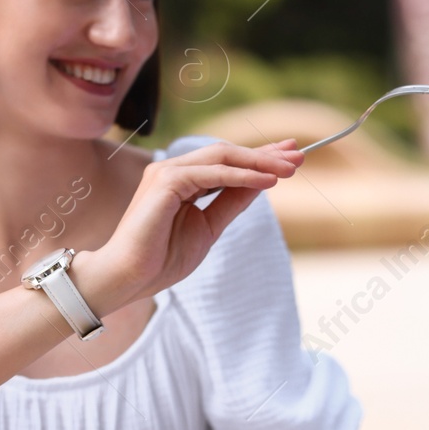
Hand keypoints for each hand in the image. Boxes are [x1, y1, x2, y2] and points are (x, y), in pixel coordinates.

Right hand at [73, 140, 301, 310]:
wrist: (129, 276)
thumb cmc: (161, 258)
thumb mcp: (209, 227)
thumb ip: (231, 203)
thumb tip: (262, 184)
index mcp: (183, 180)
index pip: (227, 162)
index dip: (259, 157)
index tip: (290, 157)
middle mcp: (174, 169)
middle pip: (227, 152)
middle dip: (265, 154)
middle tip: (299, 154)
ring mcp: (168, 171)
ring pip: (222, 157)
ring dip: (259, 162)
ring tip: (290, 169)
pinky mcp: (165, 181)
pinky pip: (213, 174)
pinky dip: (242, 176)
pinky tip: (267, 181)